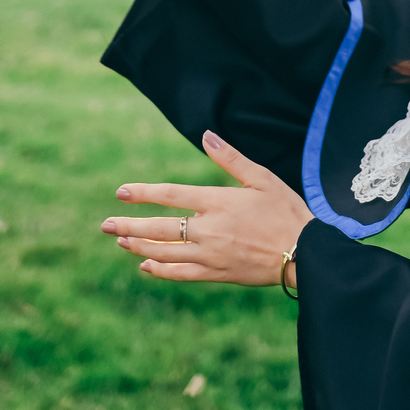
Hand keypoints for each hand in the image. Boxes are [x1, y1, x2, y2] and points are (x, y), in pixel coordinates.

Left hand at [101, 132, 312, 287]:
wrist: (305, 252)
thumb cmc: (286, 210)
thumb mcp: (261, 178)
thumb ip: (230, 158)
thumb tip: (206, 135)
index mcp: (218, 202)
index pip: (172, 195)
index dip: (144, 193)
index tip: (121, 191)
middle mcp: (209, 230)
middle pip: (160, 227)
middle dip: (130, 224)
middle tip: (105, 224)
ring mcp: (211, 255)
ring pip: (166, 252)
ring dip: (140, 246)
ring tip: (120, 241)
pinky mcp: (217, 274)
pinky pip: (182, 274)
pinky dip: (161, 270)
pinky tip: (146, 266)